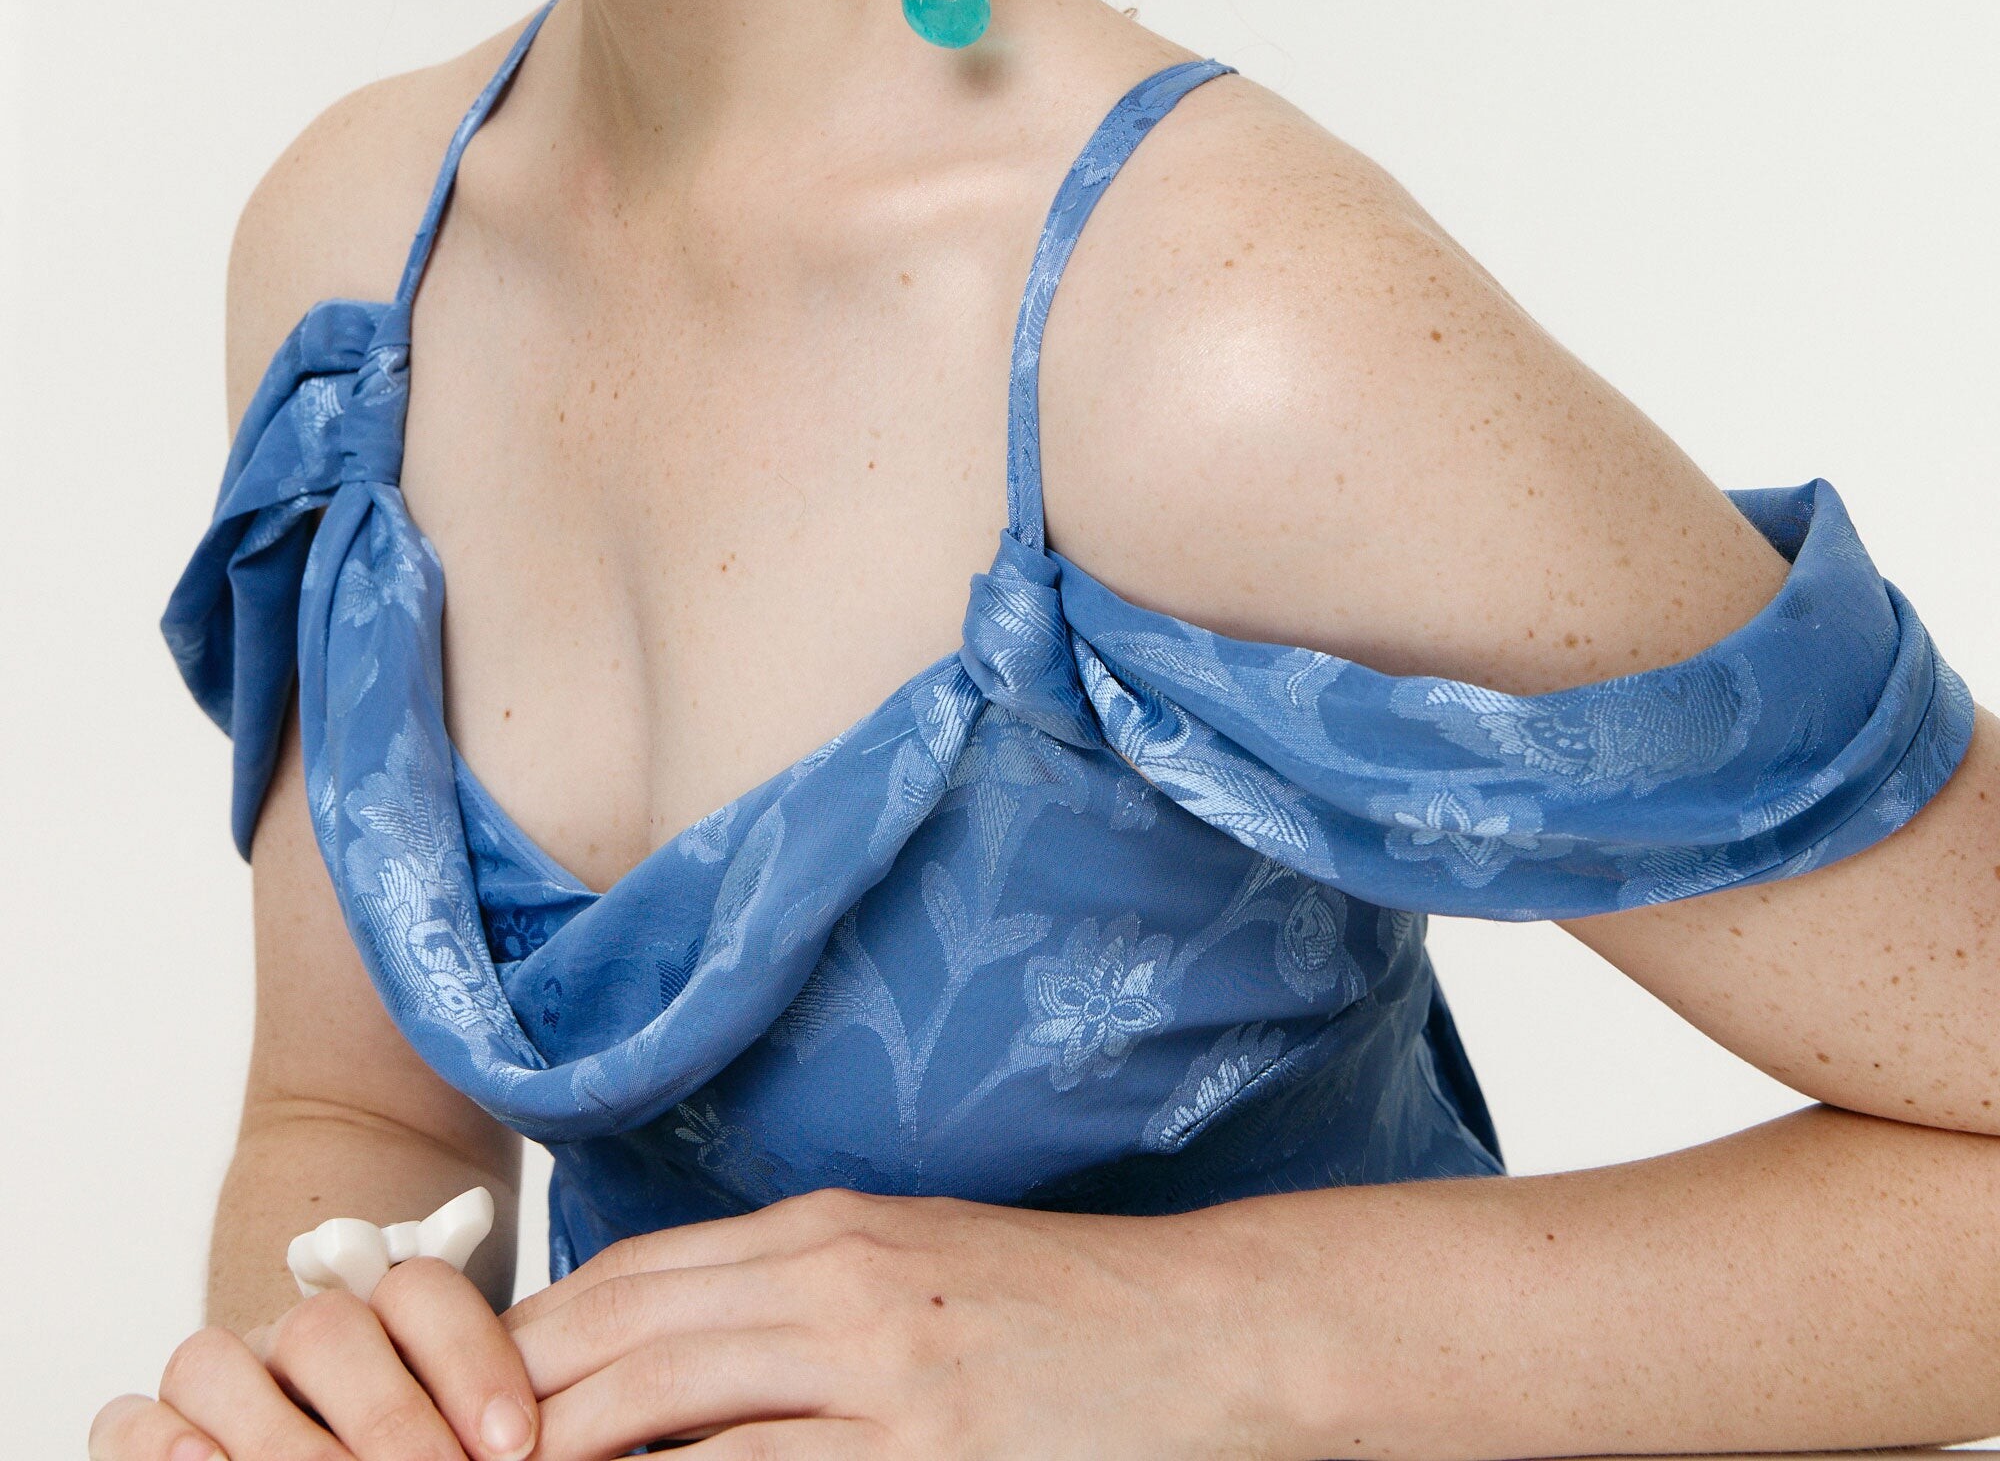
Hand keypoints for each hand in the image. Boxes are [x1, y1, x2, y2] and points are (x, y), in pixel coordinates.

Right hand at [88, 1258, 539, 1459]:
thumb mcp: (453, 1429)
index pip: (420, 1293)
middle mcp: (292, 1344)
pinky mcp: (147, 1432)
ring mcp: (219, 1384)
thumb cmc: (409, 1442)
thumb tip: (524, 1441)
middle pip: (328, 1330)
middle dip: (386, 1413)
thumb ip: (476, 1425)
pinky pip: (130, 1416)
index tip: (513, 1442)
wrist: (335, 1446)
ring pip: (219, 1359)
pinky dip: (158, 1442)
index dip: (470, 1359)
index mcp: (377, 1325)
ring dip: (281, 1436)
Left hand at [505, 1185, 1293, 1458]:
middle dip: (508, 1408)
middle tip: (432, 1457)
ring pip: (663, 1410)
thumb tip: (663, 1360)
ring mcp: (880, 1368)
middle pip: (618, 1336)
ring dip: (563, 1460)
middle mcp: (834, 1279)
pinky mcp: (926, 1450)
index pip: (625, 1279)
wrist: (1212, 1332)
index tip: (456, 1405)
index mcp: (823, 1231)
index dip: (523, 1341)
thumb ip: (792, 1303)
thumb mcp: (912, 1271)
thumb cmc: (1061, 1315)